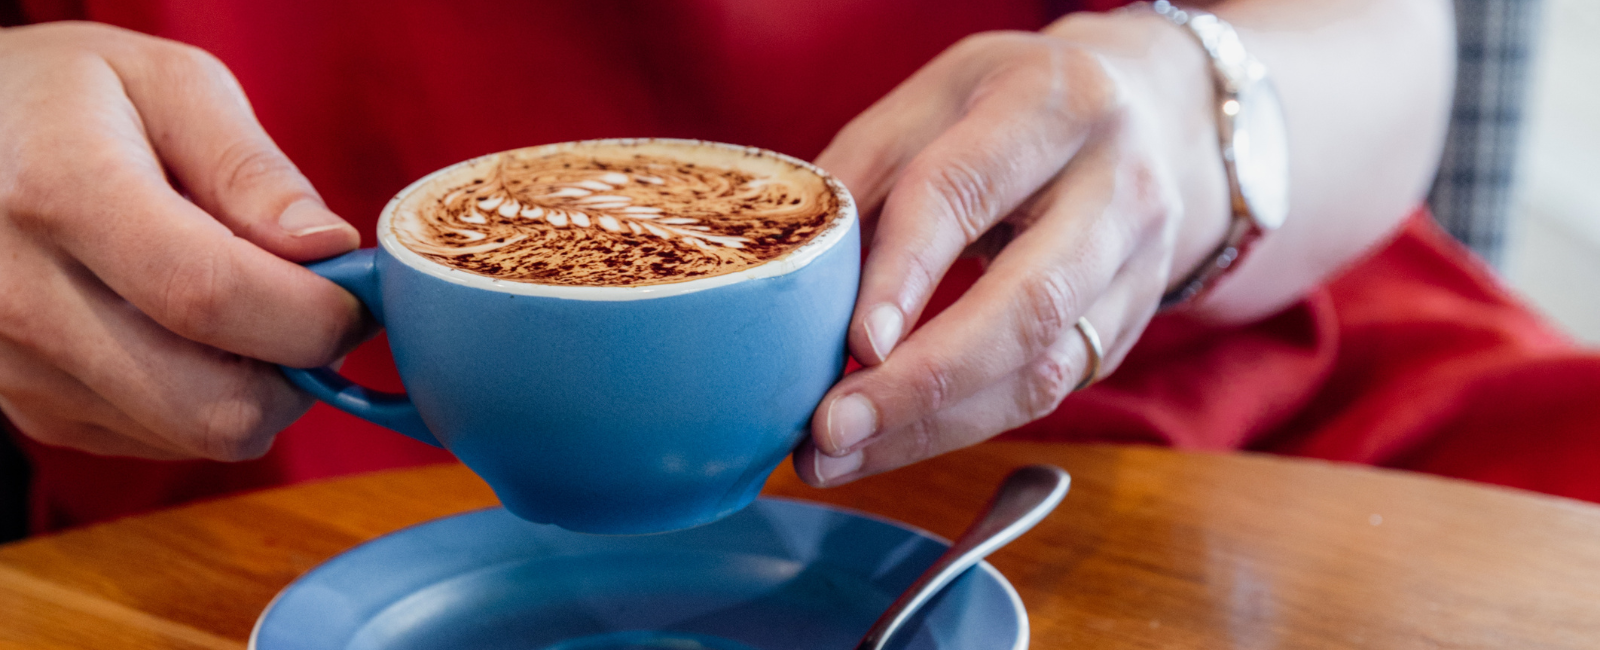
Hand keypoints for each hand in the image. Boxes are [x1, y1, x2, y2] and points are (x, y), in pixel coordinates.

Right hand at [0, 22, 366, 459]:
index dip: (313, 314)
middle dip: (297, 369)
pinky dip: (202, 399)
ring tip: (240, 306)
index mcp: (61, 193)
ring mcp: (15, 368)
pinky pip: (158, 440)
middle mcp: (21, 297)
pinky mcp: (27, 412)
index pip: (215, 298)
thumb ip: (253, 170)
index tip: (353, 294)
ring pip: (195, 435)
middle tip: (309, 310)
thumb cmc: (68, 98)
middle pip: (214, 404)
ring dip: (253, 386)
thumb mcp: (168, 84)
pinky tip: (181, 331)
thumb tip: (328, 251)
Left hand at [798, 13, 1231, 484]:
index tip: (851, 346)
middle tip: (832, 428)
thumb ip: (858, 180)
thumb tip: (784, 281)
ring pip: (1043, 371)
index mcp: (1054, 101)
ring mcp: (1139, 263)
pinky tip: (891, 442)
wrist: (1140, 114)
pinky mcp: (1131, 325)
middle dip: (921, 383)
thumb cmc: (1006, 106)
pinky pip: (1048, 394)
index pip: (966, 193)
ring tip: (838, 454)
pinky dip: (961, 427)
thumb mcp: (925, 105)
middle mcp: (1117, 184)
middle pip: (1028, 304)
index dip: (904, 275)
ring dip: (932, 428)